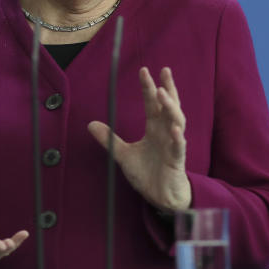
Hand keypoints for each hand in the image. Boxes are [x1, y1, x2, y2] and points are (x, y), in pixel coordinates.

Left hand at [87, 66, 190, 211]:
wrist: (161, 197)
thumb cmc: (148, 174)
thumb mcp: (123, 154)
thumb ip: (109, 139)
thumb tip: (90, 124)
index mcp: (155, 129)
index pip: (152, 104)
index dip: (148, 88)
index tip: (144, 70)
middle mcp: (166, 132)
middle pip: (169, 106)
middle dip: (167, 88)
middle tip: (164, 71)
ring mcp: (173, 145)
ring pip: (177, 121)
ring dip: (171, 107)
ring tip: (162, 93)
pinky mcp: (177, 161)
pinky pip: (179, 147)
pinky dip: (178, 138)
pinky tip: (175, 129)